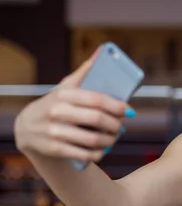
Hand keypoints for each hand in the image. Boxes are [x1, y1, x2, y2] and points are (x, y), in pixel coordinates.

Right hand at [14, 48, 133, 162]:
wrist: (27, 127)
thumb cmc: (55, 104)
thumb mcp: (65, 87)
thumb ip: (84, 72)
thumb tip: (103, 51)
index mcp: (64, 94)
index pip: (97, 99)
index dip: (117, 106)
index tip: (129, 112)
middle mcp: (58, 112)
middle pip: (97, 119)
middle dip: (115, 125)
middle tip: (121, 127)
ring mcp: (55, 131)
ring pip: (93, 139)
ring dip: (110, 140)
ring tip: (114, 138)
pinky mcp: (54, 149)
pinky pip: (84, 154)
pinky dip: (98, 154)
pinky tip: (102, 150)